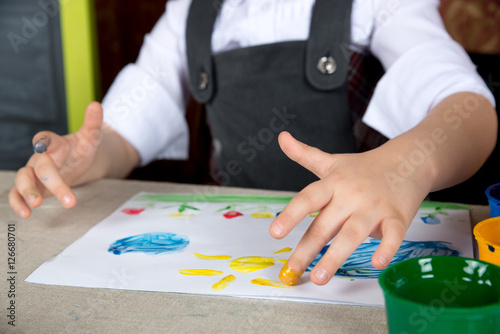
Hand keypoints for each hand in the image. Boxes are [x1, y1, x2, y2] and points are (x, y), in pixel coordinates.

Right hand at [9, 102, 103, 218]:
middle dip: (52, 181)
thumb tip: (96, 104)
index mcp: (54, 144)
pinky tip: (26, 214)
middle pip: (40, 167)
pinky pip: (17, 194)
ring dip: (27, 192)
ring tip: (37, 205)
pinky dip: (18, 202)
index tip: (41, 144)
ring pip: (22, 179)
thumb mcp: (91, 138)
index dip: (42, 140)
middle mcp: (40, 157)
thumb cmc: (81, 149)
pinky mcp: (32, 186)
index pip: (44, 138)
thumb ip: (92, 124)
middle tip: (68, 198)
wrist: (77, 162)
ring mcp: (33, 172)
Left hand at [269, 132, 429, 284]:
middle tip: (291, 271)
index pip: (307, 199)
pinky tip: (376, 264)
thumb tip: (281, 137)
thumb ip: (304, 154)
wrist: (408, 160)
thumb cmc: (363, 167)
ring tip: (320, 278)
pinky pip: (393, 235)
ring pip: (352, 234)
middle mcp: (351, 195)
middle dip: (306, 250)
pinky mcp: (398, 216)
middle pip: (325, 225)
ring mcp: (375, 206)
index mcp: (333, 183)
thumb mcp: (332, 160)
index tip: (275, 233)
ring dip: (335, 257)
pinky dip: (386, 249)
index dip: (290, 215)